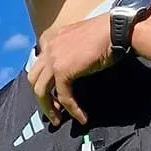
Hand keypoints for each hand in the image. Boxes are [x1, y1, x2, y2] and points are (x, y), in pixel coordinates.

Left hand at [25, 11, 117, 127]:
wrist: (117, 29)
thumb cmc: (109, 34)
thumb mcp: (84, 40)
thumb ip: (73, 51)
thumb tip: (75, 69)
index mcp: (54, 38)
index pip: (39, 63)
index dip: (43, 81)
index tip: (52, 95)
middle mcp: (50, 47)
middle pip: (34, 78)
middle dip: (41, 97)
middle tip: (52, 110)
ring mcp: (54, 59)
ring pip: (40, 91)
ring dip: (48, 108)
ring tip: (58, 121)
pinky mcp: (62, 71)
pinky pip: (63, 96)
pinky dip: (72, 109)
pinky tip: (81, 117)